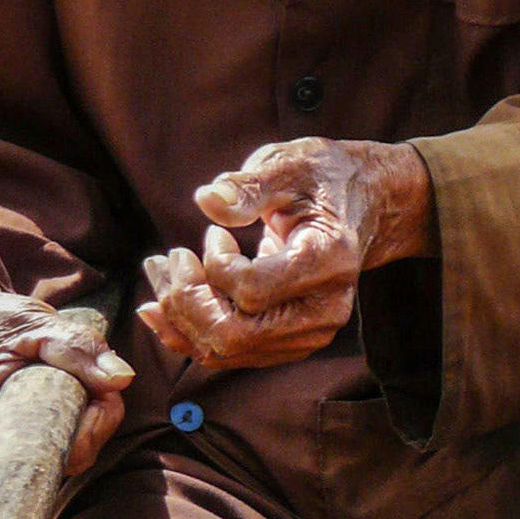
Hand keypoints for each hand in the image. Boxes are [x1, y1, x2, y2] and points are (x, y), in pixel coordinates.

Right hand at [0, 286, 132, 485]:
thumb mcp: (32, 322)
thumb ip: (78, 347)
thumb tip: (122, 380)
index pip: (45, 449)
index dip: (89, 427)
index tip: (103, 396)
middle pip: (47, 465)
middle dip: (82, 429)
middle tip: (88, 388)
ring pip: (38, 469)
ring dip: (64, 435)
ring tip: (59, 392)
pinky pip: (23, 466)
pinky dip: (44, 441)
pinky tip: (40, 410)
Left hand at [137, 138, 432, 370]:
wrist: (361, 207)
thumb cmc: (321, 180)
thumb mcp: (289, 165)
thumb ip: (249, 186)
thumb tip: (207, 199)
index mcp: (328, 261)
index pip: (252, 291)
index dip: (216, 266)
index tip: (214, 233)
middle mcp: (322, 311)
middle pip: (233, 334)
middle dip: (185, 300)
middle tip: (171, 257)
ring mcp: (307, 334)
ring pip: (223, 350)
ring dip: (178, 315)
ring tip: (159, 270)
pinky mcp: (288, 342)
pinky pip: (228, 353)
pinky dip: (186, 333)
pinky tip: (158, 307)